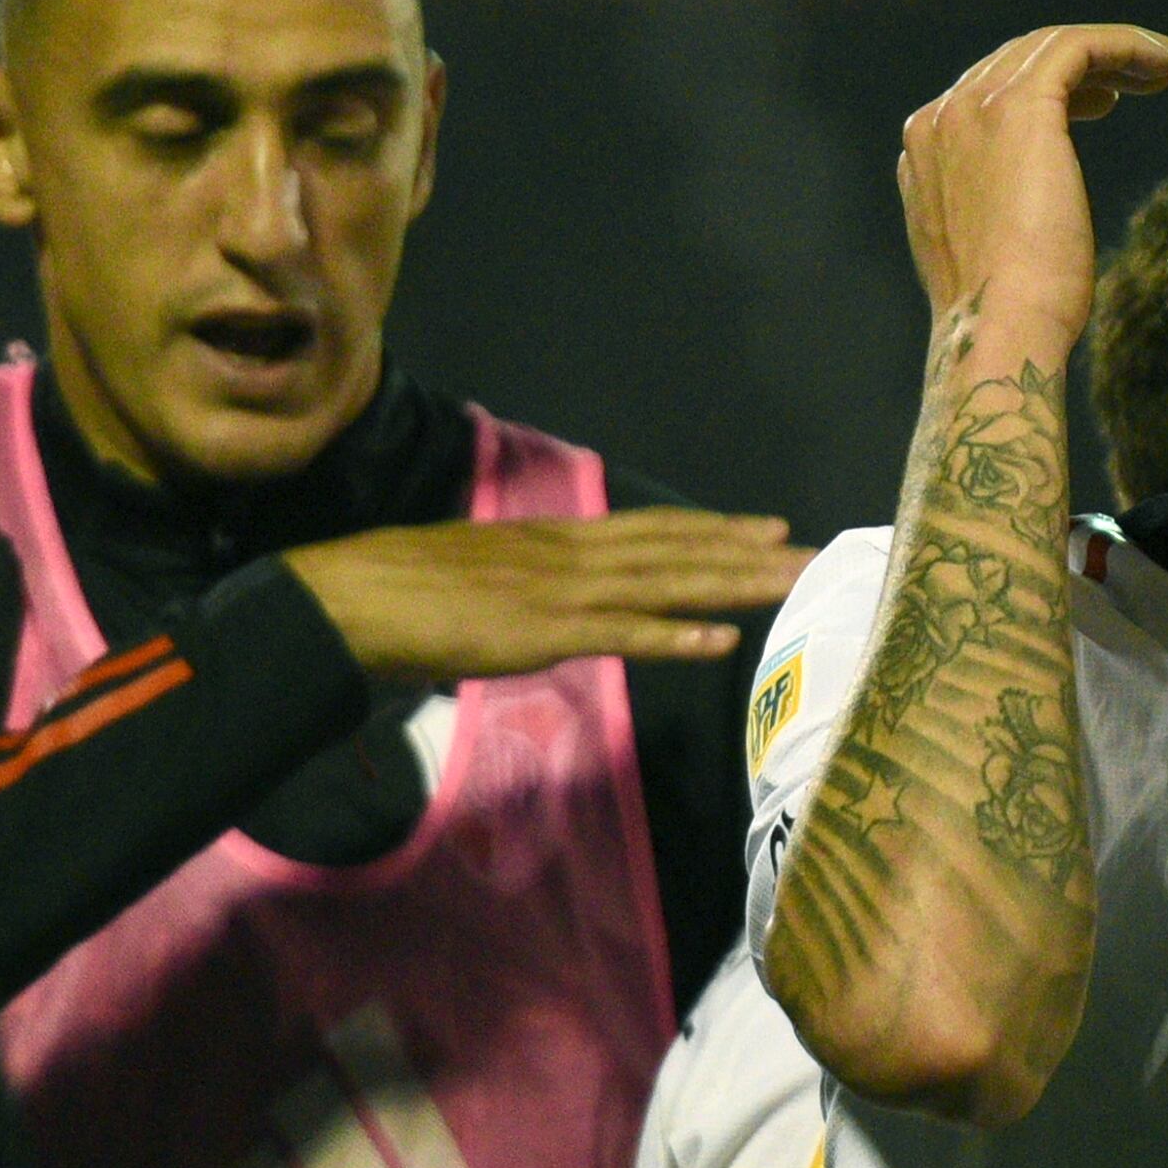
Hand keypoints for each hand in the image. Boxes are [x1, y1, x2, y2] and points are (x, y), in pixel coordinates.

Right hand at [283, 509, 812, 683]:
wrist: (351, 600)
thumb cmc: (406, 591)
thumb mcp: (488, 573)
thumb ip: (534, 581)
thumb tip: (561, 595)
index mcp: (560, 539)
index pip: (656, 528)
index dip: (717, 527)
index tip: (769, 525)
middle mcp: (574, 554)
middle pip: (681, 548)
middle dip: (751, 552)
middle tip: (817, 553)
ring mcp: (563, 592)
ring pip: (668, 583)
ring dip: (736, 584)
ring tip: (793, 583)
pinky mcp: (545, 631)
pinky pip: (623, 634)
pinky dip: (675, 636)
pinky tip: (721, 641)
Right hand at [896, 24, 1167, 365]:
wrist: (1002, 331)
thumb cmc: (1012, 316)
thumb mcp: (993, 247)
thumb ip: (994, 206)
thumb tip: (1028, 200)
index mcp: (927, 151)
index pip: (991, 91)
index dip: (1055, 89)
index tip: (1105, 101)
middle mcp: (941, 120)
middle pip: (1020, 62)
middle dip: (1087, 64)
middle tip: (1145, 77)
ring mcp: (973, 110)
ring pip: (1051, 49)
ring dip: (1116, 51)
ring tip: (1166, 66)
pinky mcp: (1020, 108)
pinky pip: (1078, 48)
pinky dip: (1126, 44)